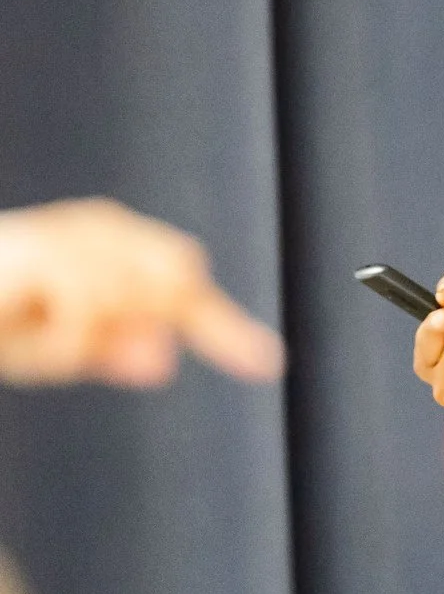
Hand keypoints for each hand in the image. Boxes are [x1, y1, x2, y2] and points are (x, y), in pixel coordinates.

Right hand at [0, 198, 283, 385]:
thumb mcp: (53, 346)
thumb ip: (107, 347)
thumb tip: (159, 360)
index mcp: (112, 245)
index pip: (183, 285)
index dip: (224, 328)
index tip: (267, 366)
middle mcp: (97, 227)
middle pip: (174, 286)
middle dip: (145, 319)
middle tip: (67, 342)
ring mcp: (67, 232)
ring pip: (125, 305)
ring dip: (76, 341)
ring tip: (22, 330)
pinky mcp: (41, 249)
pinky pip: (84, 312)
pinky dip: (56, 337)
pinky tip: (15, 321)